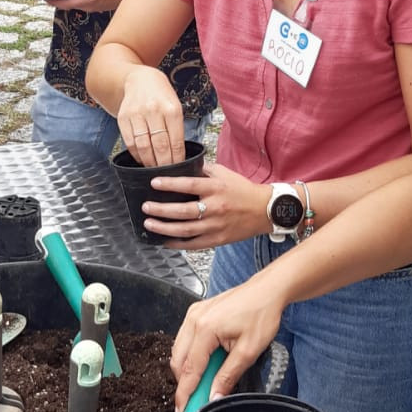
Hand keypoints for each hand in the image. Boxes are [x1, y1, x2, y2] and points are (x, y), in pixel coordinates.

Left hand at [45, 0, 130, 12]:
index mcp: (88, 0)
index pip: (66, 4)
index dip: (54, 1)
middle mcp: (88, 6)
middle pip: (67, 6)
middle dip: (56, 0)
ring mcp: (91, 7)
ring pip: (73, 5)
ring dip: (64, 0)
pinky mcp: (94, 5)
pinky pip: (79, 4)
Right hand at [116, 67, 184, 166]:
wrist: (141, 80)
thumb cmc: (162, 96)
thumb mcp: (175, 107)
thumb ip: (176, 129)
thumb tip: (178, 156)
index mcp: (171, 109)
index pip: (176, 141)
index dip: (177, 159)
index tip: (179, 168)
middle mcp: (153, 110)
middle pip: (160, 146)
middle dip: (164, 164)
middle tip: (167, 173)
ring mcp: (136, 114)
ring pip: (143, 146)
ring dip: (149, 162)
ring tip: (154, 168)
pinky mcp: (123, 118)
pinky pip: (130, 142)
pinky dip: (137, 155)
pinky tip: (142, 159)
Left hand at [140, 163, 265, 253]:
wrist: (265, 210)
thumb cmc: (242, 190)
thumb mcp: (224, 173)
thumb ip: (204, 170)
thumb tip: (182, 167)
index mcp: (216, 188)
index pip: (189, 185)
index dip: (169, 184)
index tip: (154, 183)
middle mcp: (215, 207)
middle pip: (183, 211)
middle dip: (161, 210)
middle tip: (145, 207)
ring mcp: (216, 225)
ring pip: (186, 230)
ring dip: (164, 228)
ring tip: (149, 223)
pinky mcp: (218, 239)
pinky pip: (194, 244)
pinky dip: (178, 244)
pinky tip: (165, 241)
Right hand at [170, 260, 287, 411]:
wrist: (267, 291)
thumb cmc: (261, 315)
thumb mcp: (248, 351)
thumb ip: (228, 376)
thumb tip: (214, 397)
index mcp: (205, 329)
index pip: (189, 369)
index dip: (184, 393)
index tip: (181, 411)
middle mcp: (193, 319)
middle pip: (178, 360)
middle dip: (183, 383)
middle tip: (193, 401)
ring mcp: (193, 314)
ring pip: (178, 350)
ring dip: (186, 370)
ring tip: (201, 384)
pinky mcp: (196, 312)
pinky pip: (184, 339)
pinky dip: (189, 355)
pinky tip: (203, 364)